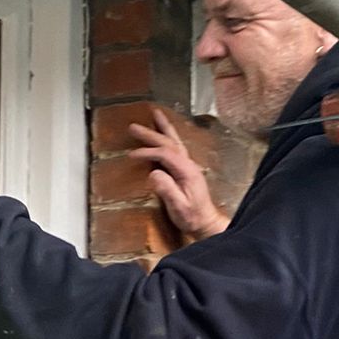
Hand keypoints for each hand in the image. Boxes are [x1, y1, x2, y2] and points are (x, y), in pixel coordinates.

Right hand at [129, 108, 228, 243]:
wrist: (205, 223)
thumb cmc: (192, 217)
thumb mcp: (179, 207)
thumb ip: (167, 190)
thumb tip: (153, 174)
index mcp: (187, 171)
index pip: (165, 155)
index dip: (148, 152)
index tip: (132, 155)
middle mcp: (189, 164)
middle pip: (169, 143)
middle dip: (151, 134)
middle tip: (133, 127)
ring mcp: (188, 166)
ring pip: (175, 142)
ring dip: (163, 128)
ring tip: (155, 114)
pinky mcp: (186, 169)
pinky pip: (175, 148)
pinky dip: (168, 137)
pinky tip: (163, 134)